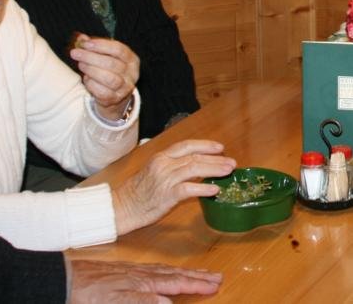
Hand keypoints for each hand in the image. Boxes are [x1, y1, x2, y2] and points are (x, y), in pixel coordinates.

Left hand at [68, 258, 221, 302]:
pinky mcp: (124, 271)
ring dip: (185, 272)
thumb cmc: (88, 293)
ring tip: (199, 273)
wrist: (65, 279)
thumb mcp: (116, 301)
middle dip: (197, 277)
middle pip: (175, 275)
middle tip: (216, 277)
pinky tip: (165, 273)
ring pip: (166, 271)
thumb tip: (169, 303)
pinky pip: (153, 270)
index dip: (196, 285)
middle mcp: (142, 274)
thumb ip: (143, 301)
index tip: (215, 285)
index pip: (176, 283)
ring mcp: (133, 271)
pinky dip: (166, 271)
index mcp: (143, 282)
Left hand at [70, 36, 139, 118]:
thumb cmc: (109, 71)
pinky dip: (91, 84)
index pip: (119, 49)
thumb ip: (94, 46)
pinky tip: (86, 79)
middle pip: (112, 64)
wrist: (115, 96)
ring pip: (109, 78)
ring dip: (91, 70)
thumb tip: (81, 38)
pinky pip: (102, 92)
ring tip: (81, 65)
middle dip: (91, 57)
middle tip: (75, 53)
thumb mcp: (105, 56)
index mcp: (132, 60)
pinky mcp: (115, 98)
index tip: (85, 44)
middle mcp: (132, 73)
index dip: (101, 45)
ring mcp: (125, 87)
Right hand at [112, 139, 234, 235]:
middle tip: (232, 162)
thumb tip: (197, 167)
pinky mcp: (165, 195)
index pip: (187, 145)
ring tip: (228, 172)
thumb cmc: (138, 192)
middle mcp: (163, 164)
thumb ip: (173, 167)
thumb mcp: (154, 172)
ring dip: (214, 170)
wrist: (120, 208)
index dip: (205, 145)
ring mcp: (164, 179)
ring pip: (194, 169)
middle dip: (216, 159)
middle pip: (194, 157)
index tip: (220, 148)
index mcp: (161, 157)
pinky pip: (188, 189)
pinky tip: (214, 190)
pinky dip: (203, 188)